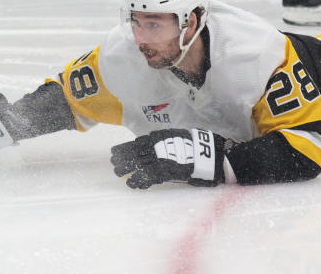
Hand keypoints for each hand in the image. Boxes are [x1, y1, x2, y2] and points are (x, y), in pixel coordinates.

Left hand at [110, 128, 226, 188]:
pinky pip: (149, 177)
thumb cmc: (191, 144)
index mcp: (156, 139)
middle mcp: (156, 148)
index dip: (123, 149)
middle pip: (134, 155)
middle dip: (123, 161)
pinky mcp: (166, 172)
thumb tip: (146, 141)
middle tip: (114, 165)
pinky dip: (139, 181)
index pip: (134, 144)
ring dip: (127, 171)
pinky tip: (132, 184)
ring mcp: (160, 160)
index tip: (113, 153)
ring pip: (138, 165)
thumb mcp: (172, 137)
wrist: (207, 153)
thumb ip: (159, 140)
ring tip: (119, 175)